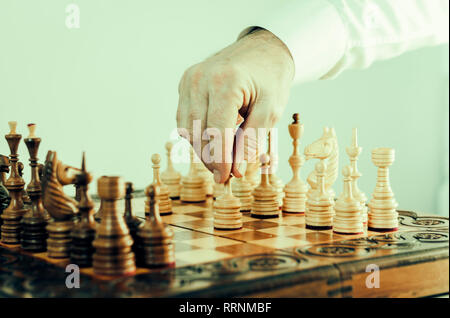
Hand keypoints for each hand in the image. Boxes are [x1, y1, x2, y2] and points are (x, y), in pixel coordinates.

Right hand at [177, 28, 293, 182]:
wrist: (262, 49)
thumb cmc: (270, 79)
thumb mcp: (271, 110)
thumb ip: (252, 140)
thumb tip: (236, 170)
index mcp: (225, 82)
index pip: (216, 131)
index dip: (220, 159)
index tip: (226, 179)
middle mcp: (200, 78)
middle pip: (198, 132)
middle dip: (211, 158)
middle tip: (227, 174)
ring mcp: (189, 79)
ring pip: (186, 128)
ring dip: (202, 149)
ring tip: (222, 159)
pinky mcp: (185, 83)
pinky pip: (184, 118)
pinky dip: (197, 134)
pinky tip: (213, 140)